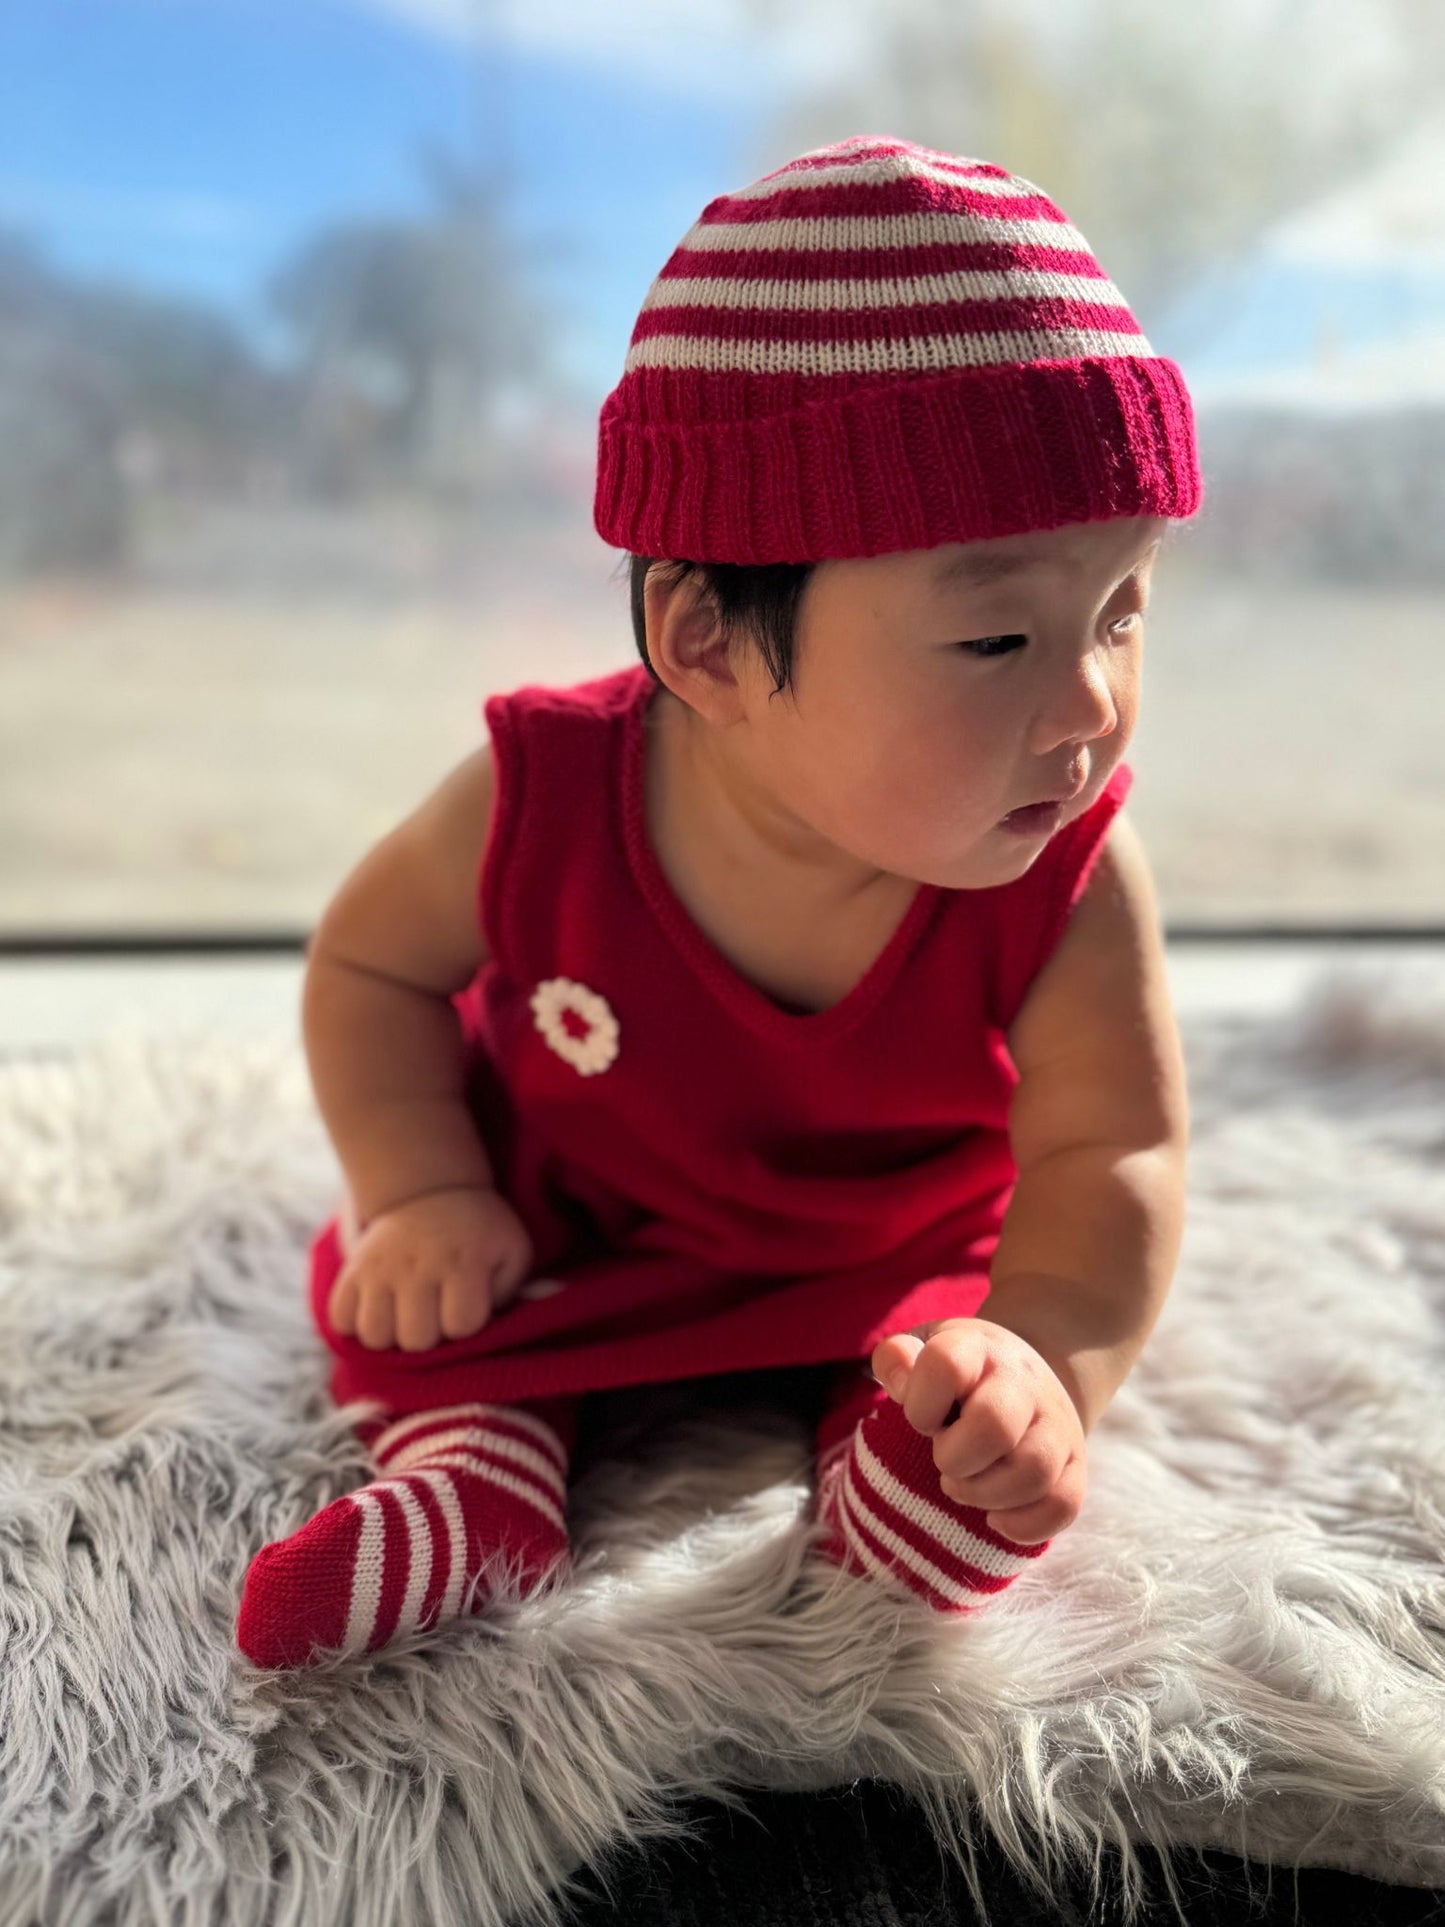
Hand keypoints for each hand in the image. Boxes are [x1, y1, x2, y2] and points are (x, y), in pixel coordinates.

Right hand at [327, 1185, 534, 1352]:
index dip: (465, 1324)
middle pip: (416, 1339)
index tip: (466, 1305)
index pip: (461, 1325)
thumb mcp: (512, 1250)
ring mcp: (380, 1267)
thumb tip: (490, 1323)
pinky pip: (340, 1319)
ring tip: (405, 1315)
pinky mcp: (353, 1268)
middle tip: (434, 1312)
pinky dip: (355, 1323)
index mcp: (463, 1262)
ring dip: (392, 1334)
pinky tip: (379, 1309)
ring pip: (375, 1336)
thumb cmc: (478, 1231)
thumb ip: (510, 1291)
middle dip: (430, 1336)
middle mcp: (418, 1265)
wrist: (430, 1190)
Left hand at [869, 1317, 1087, 1544]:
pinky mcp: (1077, 1465)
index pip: (946, 1365)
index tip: (923, 1419)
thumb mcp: (924, 1348)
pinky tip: (995, 1517)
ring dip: (984, 1495)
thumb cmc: (961, 1371)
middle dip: (954, 1457)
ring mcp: (1057, 1424)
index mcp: (978, 1349)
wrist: (1027, 1374)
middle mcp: (1024, 1383)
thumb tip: (900, 1384)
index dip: (920, 1403)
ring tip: (963, 1486)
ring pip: (1033, 1472)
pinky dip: (1023, 1524)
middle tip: (944, 1458)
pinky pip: (1064, 1505)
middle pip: (994, 1425)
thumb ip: (896, 1358)